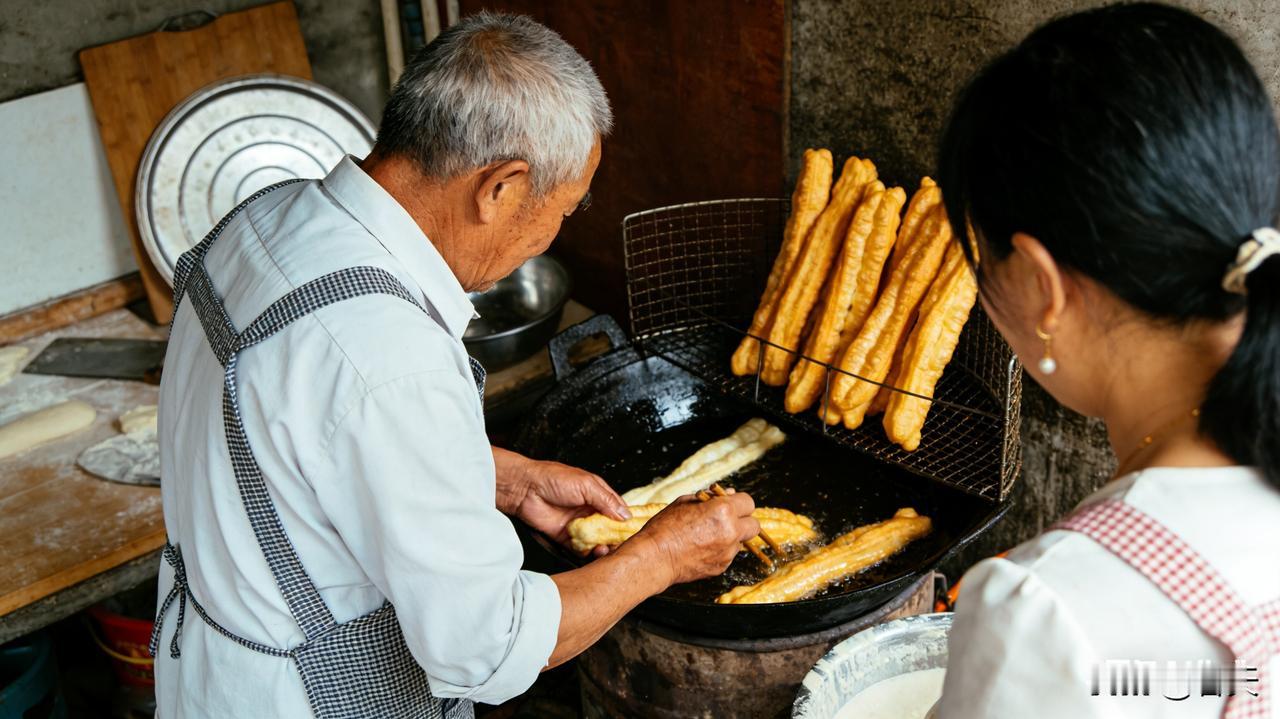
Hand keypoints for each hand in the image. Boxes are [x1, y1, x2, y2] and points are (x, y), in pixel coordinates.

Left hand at [493, 447, 628, 554]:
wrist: (525, 489)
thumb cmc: (554, 479)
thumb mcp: (586, 485)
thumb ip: (606, 500)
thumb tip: (625, 515)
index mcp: (597, 495)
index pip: (618, 510)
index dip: (627, 521)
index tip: (634, 532)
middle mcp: (589, 510)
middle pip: (609, 528)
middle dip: (615, 537)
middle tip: (619, 544)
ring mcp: (578, 525)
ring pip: (596, 540)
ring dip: (603, 546)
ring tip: (604, 549)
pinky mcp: (566, 537)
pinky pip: (580, 548)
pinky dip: (587, 553)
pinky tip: (592, 552)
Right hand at [626, 492, 759, 587]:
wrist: (655, 558)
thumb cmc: (665, 527)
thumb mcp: (685, 502)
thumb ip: (710, 497)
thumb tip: (729, 493)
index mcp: (723, 510)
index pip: (748, 502)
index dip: (738, 502)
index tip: (730, 504)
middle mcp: (730, 531)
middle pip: (754, 525)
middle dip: (743, 521)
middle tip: (727, 521)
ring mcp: (727, 551)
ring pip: (741, 542)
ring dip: (730, 537)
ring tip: (707, 536)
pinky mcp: (722, 566)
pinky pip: (728, 555)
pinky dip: (720, 550)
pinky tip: (701, 548)